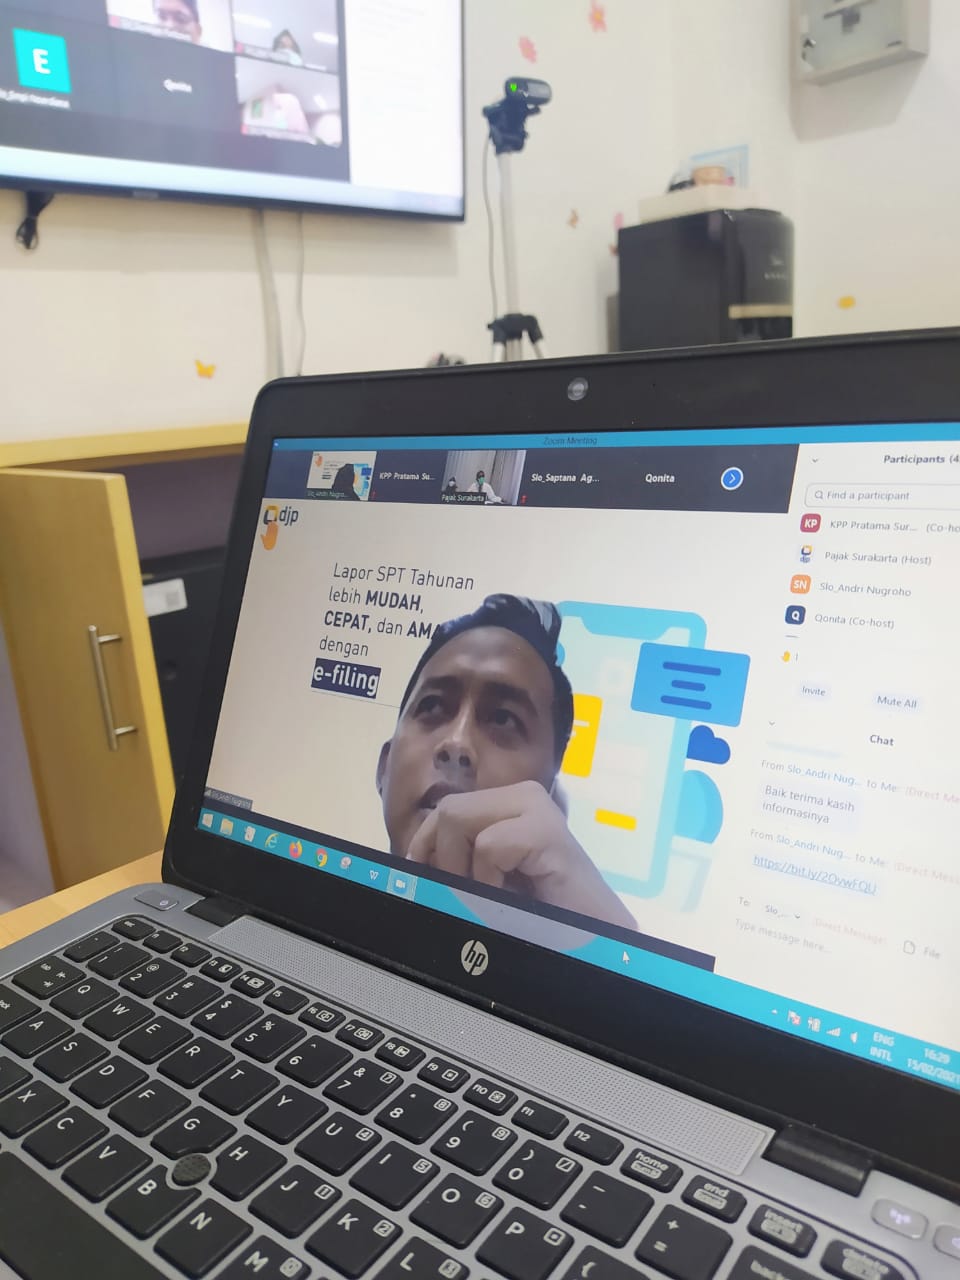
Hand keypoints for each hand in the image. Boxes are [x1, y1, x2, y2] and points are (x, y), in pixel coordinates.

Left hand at [406, 781, 635, 930]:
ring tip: (491, 895)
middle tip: (463, 892)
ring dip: (463, 868)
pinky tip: (513, 895)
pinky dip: (488, 878)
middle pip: (447, 810)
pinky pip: (488, 845)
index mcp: (508, 804)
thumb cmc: (541, 915)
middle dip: (442, 856)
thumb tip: (408, 862)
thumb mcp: (487, 881)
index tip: (425, 879)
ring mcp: (535, 807)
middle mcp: (521, 796)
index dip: (425, 845)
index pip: (445, 810)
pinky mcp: (546, 829)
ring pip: (456, 817)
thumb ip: (457, 861)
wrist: (594, 937)